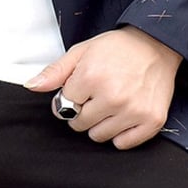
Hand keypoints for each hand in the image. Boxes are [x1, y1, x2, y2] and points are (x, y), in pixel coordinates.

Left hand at [25, 27, 181, 149]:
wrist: (156, 44)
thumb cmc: (117, 48)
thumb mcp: (81, 51)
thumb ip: (55, 71)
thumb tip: (31, 86)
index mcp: (91, 77)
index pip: (64, 105)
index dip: (70, 96)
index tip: (81, 87)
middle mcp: (112, 96)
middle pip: (80, 124)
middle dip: (83, 111)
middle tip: (97, 93)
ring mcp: (133, 111)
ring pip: (100, 136)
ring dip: (100, 123)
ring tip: (110, 101)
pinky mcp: (152, 121)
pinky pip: (123, 144)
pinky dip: (120, 133)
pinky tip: (124, 113)